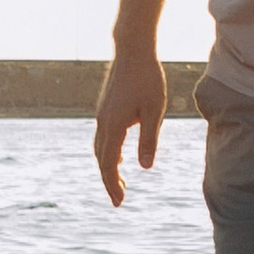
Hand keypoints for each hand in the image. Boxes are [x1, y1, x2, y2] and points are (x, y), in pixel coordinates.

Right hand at [94, 46, 165, 205]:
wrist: (132, 50)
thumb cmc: (147, 78)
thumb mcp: (154, 111)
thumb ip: (148, 139)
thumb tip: (145, 168)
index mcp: (113, 126)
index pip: (108, 164)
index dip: (112, 185)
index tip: (119, 202)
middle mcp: (103, 123)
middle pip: (101, 160)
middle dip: (109, 180)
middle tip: (119, 199)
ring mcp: (101, 115)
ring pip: (99, 148)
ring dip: (108, 166)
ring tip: (119, 180)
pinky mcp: (105, 108)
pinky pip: (102, 137)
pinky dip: (108, 152)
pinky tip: (118, 155)